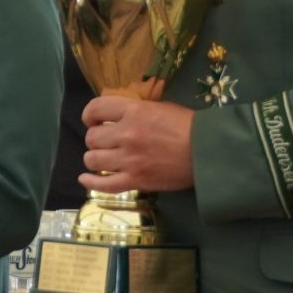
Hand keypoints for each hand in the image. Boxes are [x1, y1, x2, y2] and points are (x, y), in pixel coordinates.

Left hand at [81, 97, 195, 194]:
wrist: (207, 151)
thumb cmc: (188, 126)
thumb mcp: (160, 107)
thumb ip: (135, 111)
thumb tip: (116, 116)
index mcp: (133, 111)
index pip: (95, 109)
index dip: (90, 115)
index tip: (93, 121)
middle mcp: (126, 134)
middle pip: (91, 138)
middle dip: (95, 139)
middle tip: (105, 142)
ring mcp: (129, 159)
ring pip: (92, 159)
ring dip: (94, 158)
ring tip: (103, 158)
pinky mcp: (135, 181)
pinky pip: (104, 184)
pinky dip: (90, 182)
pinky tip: (85, 179)